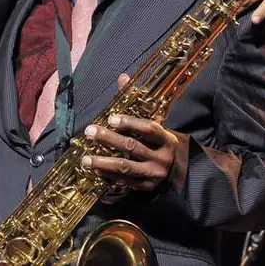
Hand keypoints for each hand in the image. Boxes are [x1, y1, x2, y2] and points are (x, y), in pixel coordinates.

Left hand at [81, 75, 177, 195]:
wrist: (179, 172)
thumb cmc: (161, 143)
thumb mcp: (155, 124)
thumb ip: (138, 104)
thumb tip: (123, 77)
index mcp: (167, 139)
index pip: (149, 128)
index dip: (130, 122)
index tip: (111, 118)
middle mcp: (161, 157)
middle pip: (133, 147)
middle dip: (109, 139)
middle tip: (89, 132)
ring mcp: (153, 175)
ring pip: (126, 167)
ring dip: (103, 163)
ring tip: (85, 158)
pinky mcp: (145, 188)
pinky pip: (124, 182)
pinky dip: (108, 176)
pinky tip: (95, 171)